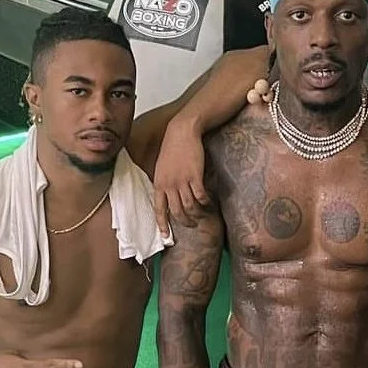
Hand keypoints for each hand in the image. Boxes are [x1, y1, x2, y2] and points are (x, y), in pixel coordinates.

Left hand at [153, 121, 209, 237]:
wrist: (182, 131)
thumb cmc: (172, 148)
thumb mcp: (161, 167)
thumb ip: (163, 183)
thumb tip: (167, 197)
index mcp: (159, 184)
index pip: (159, 210)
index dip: (163, 225)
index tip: (166, 236)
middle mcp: (169, 185)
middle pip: (176, 212)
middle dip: (185, 222)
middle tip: (192, 224)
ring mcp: (182, 181)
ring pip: (189, 206)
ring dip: (196, 213)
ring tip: (202, 213)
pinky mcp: (194, 176)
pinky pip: (200, 196)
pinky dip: (205, 201)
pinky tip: (208, 201)